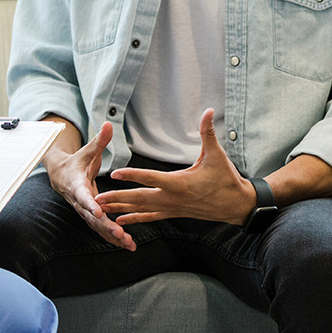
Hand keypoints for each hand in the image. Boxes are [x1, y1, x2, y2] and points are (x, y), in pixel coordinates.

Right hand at [43, 121, 135, 250]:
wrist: (62, 176)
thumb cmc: (77, 162)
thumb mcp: (87, 151)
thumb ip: (99, 140)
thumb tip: (108, 124)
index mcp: (77, 185)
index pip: (83, 196)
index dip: (90, 204)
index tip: (99, 212)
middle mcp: (80, 202)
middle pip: (92, 217)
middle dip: (106, 226)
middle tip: (120, 234)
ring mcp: (85, 211)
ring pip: (97, 227)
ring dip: (112, 236)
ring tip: (128, 244)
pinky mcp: (91, 217)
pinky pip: (101, 229)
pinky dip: (113, 238)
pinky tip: (128, 245)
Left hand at [96, 109, 255, 225]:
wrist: (235, 205)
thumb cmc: (226, 179)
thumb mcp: (217, 155)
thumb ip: (208, 132)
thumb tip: (209, 110)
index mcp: (180, 183)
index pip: (151, 178)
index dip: (132, 175)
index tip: (114, 173)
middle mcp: (172, 198)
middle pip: (139, 198)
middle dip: (117, 198)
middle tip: (96, 199)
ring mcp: (172, 208)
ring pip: (142, 210)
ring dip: (121, 209)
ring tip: (101, 210)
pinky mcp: (174, 213)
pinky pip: (150, 217)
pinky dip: (135, 219)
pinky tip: (121, 221)